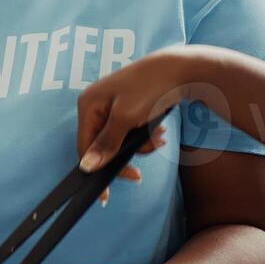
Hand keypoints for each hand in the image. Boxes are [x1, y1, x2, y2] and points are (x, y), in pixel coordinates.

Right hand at [78, 49, 201, 173]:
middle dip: (124, 156)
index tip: (105, 193)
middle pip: (102, 145)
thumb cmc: (149, 88)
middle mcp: (96, 105)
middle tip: (138, 173)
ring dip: (138, 146)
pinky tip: (158, 133)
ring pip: (118, 141)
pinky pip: (129, 132)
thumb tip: (86, 167)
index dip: (95, 169)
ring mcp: (112, 106)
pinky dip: (143, 137)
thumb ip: (106, 144)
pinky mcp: (127, 107)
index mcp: (88, 104)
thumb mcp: (125, 119)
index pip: (84, 145)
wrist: (180, 69)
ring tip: (157, 140)